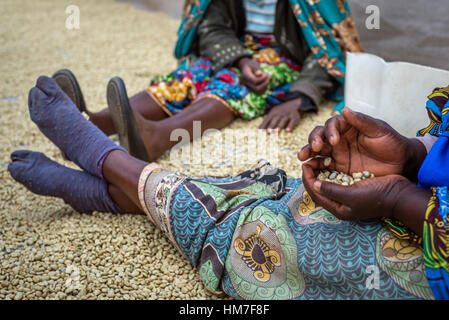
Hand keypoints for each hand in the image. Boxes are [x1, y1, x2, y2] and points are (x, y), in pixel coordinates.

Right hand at [237, 57, 269, 94]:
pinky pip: (260, 93)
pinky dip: (265, 88)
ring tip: (267, 78)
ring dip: (266, 86)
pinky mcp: (253, 89)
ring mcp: (249, 87)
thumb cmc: (250, 64)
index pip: (255, 81)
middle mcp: (246, 83)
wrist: (245, 67)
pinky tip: (266, 82)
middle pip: (257, 88)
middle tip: (268, 76)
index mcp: (245, 76)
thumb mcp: (253, 64)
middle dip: (265, 83)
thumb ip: (256, 69)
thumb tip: (259, 74)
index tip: (266, 74)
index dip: (262, 78)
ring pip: (259, 92)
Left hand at [259, 98, 301, 132]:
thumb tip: (259, 129)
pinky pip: (292, 122)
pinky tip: (288, 131)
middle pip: (275, 120)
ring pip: (283, 121)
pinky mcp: (294, 117)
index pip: (267, 119)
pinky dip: (290, 126)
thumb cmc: (280, 111)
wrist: (293, 103)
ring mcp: (287, 115)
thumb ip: (267, 121)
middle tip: (268, 132)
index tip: (260, 132)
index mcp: (273, 113)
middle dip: (271, 126)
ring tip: (277, 131)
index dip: (264, 125)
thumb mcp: (273, 113)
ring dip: (279, 126)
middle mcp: (280, 114)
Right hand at [297, 107, 426, 178]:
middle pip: (319, 137)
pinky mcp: (338, 167)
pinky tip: (310, 170)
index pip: (331, 125)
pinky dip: (315, 167)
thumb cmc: (391, 142)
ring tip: (302, 158)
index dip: (329, 131)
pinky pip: (323, 167)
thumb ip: (362, 121)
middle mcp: (339, 139)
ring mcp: (337, 153)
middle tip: (314, 148)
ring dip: (308, 153)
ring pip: (317, 151)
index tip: (334, 141)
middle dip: (313, 141)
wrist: (401, 162)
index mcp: (347, 127)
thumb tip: (344, 109)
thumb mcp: (379, 130)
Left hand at [301, 158, 413, 220]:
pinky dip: (332, 169)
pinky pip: (338, 178)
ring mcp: (347, 194)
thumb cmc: (377, 196)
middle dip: (312, 175)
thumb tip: (315, 184)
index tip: (305, 164)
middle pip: (319, 188)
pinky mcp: (354, 186)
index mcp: (338, 208)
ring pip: (327, 182)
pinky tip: (330, 159)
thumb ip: (332, 190)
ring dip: (321, 171)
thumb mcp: (352, 194)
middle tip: (308, 160)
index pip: (315, 194)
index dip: (308, 179)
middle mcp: (340, 202)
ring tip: (317, 158)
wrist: (400, 195)